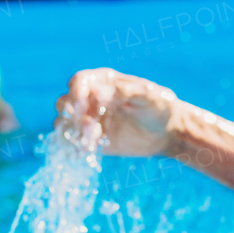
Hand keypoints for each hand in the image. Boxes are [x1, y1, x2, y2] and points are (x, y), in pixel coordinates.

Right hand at [55, 68, 178, 156]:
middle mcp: (92, 98)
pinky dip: (75, 146)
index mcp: (105, 81)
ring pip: (65, 122)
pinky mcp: (92, 139)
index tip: (83, 108)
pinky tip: (89, 150)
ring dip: (73, 132)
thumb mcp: (147, 97)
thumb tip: (97, 92)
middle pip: (66, 102)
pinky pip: (73, 142)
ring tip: (94, 140)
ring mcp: (90, 119)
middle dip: (72, 116)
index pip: (79, 81)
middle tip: (89, 128)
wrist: (168, 133)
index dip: (76, 93)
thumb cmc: (160, 108)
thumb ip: (123, 93)